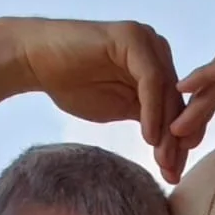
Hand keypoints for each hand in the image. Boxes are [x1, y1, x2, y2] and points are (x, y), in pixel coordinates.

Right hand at [0, 18, 189, 179]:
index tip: (174, 174)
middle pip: (177, 102)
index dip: (179, 143)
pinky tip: (149, 139)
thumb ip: (147, 119)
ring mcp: (146, 42)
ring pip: (168, 93)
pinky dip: (153, 111)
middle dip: (176, 142)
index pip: (177, 109)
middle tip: (173, 174)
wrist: (36, 60)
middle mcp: (157, 51)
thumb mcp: (119, 108)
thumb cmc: (72, 84)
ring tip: (163, 163)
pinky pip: (151, 81)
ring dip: (167, 132)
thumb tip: (173, 151)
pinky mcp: (131, 39)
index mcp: (158, 66)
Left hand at [171, 21, 214, 146]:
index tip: (181, 143)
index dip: (197, 116)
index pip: (213, 89)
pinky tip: (184, 91)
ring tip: (174, 135)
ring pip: (213, 80)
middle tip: (166, 146)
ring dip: (193, 109)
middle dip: (188, 117)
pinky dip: (206, 80)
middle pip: (207, 85)